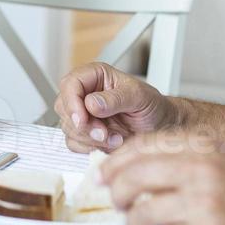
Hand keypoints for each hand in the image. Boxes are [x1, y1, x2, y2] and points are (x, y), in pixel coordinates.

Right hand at [53, 63, 178, 153]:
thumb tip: (91, 103)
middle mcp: (86, 94)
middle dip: (83, 126)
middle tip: (104, 133)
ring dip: (90, 139)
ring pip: (68, 128)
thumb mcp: (139, 97)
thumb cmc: (151, 106)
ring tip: (116, 138)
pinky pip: (74, 143)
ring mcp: (84, 115)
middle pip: (64, 108)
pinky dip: (90, 148)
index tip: (82, 120)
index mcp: (96, 76)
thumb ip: (116, 98)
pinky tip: (109, 144)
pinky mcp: (85, 133)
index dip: (71, 102)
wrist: (160, 127)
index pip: (70, 84)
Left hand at [101, 129, 224, 224]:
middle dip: (116, 193)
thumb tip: (127, 167)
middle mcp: (202, 172)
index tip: (102, 176)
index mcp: (202, 149)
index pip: (141, 148)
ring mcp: (205, 205)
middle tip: (117, 203)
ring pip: (143, 214)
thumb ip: (179, 161)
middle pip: (133, 179)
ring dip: (136, 223)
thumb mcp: (219, 163)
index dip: (114, 163)